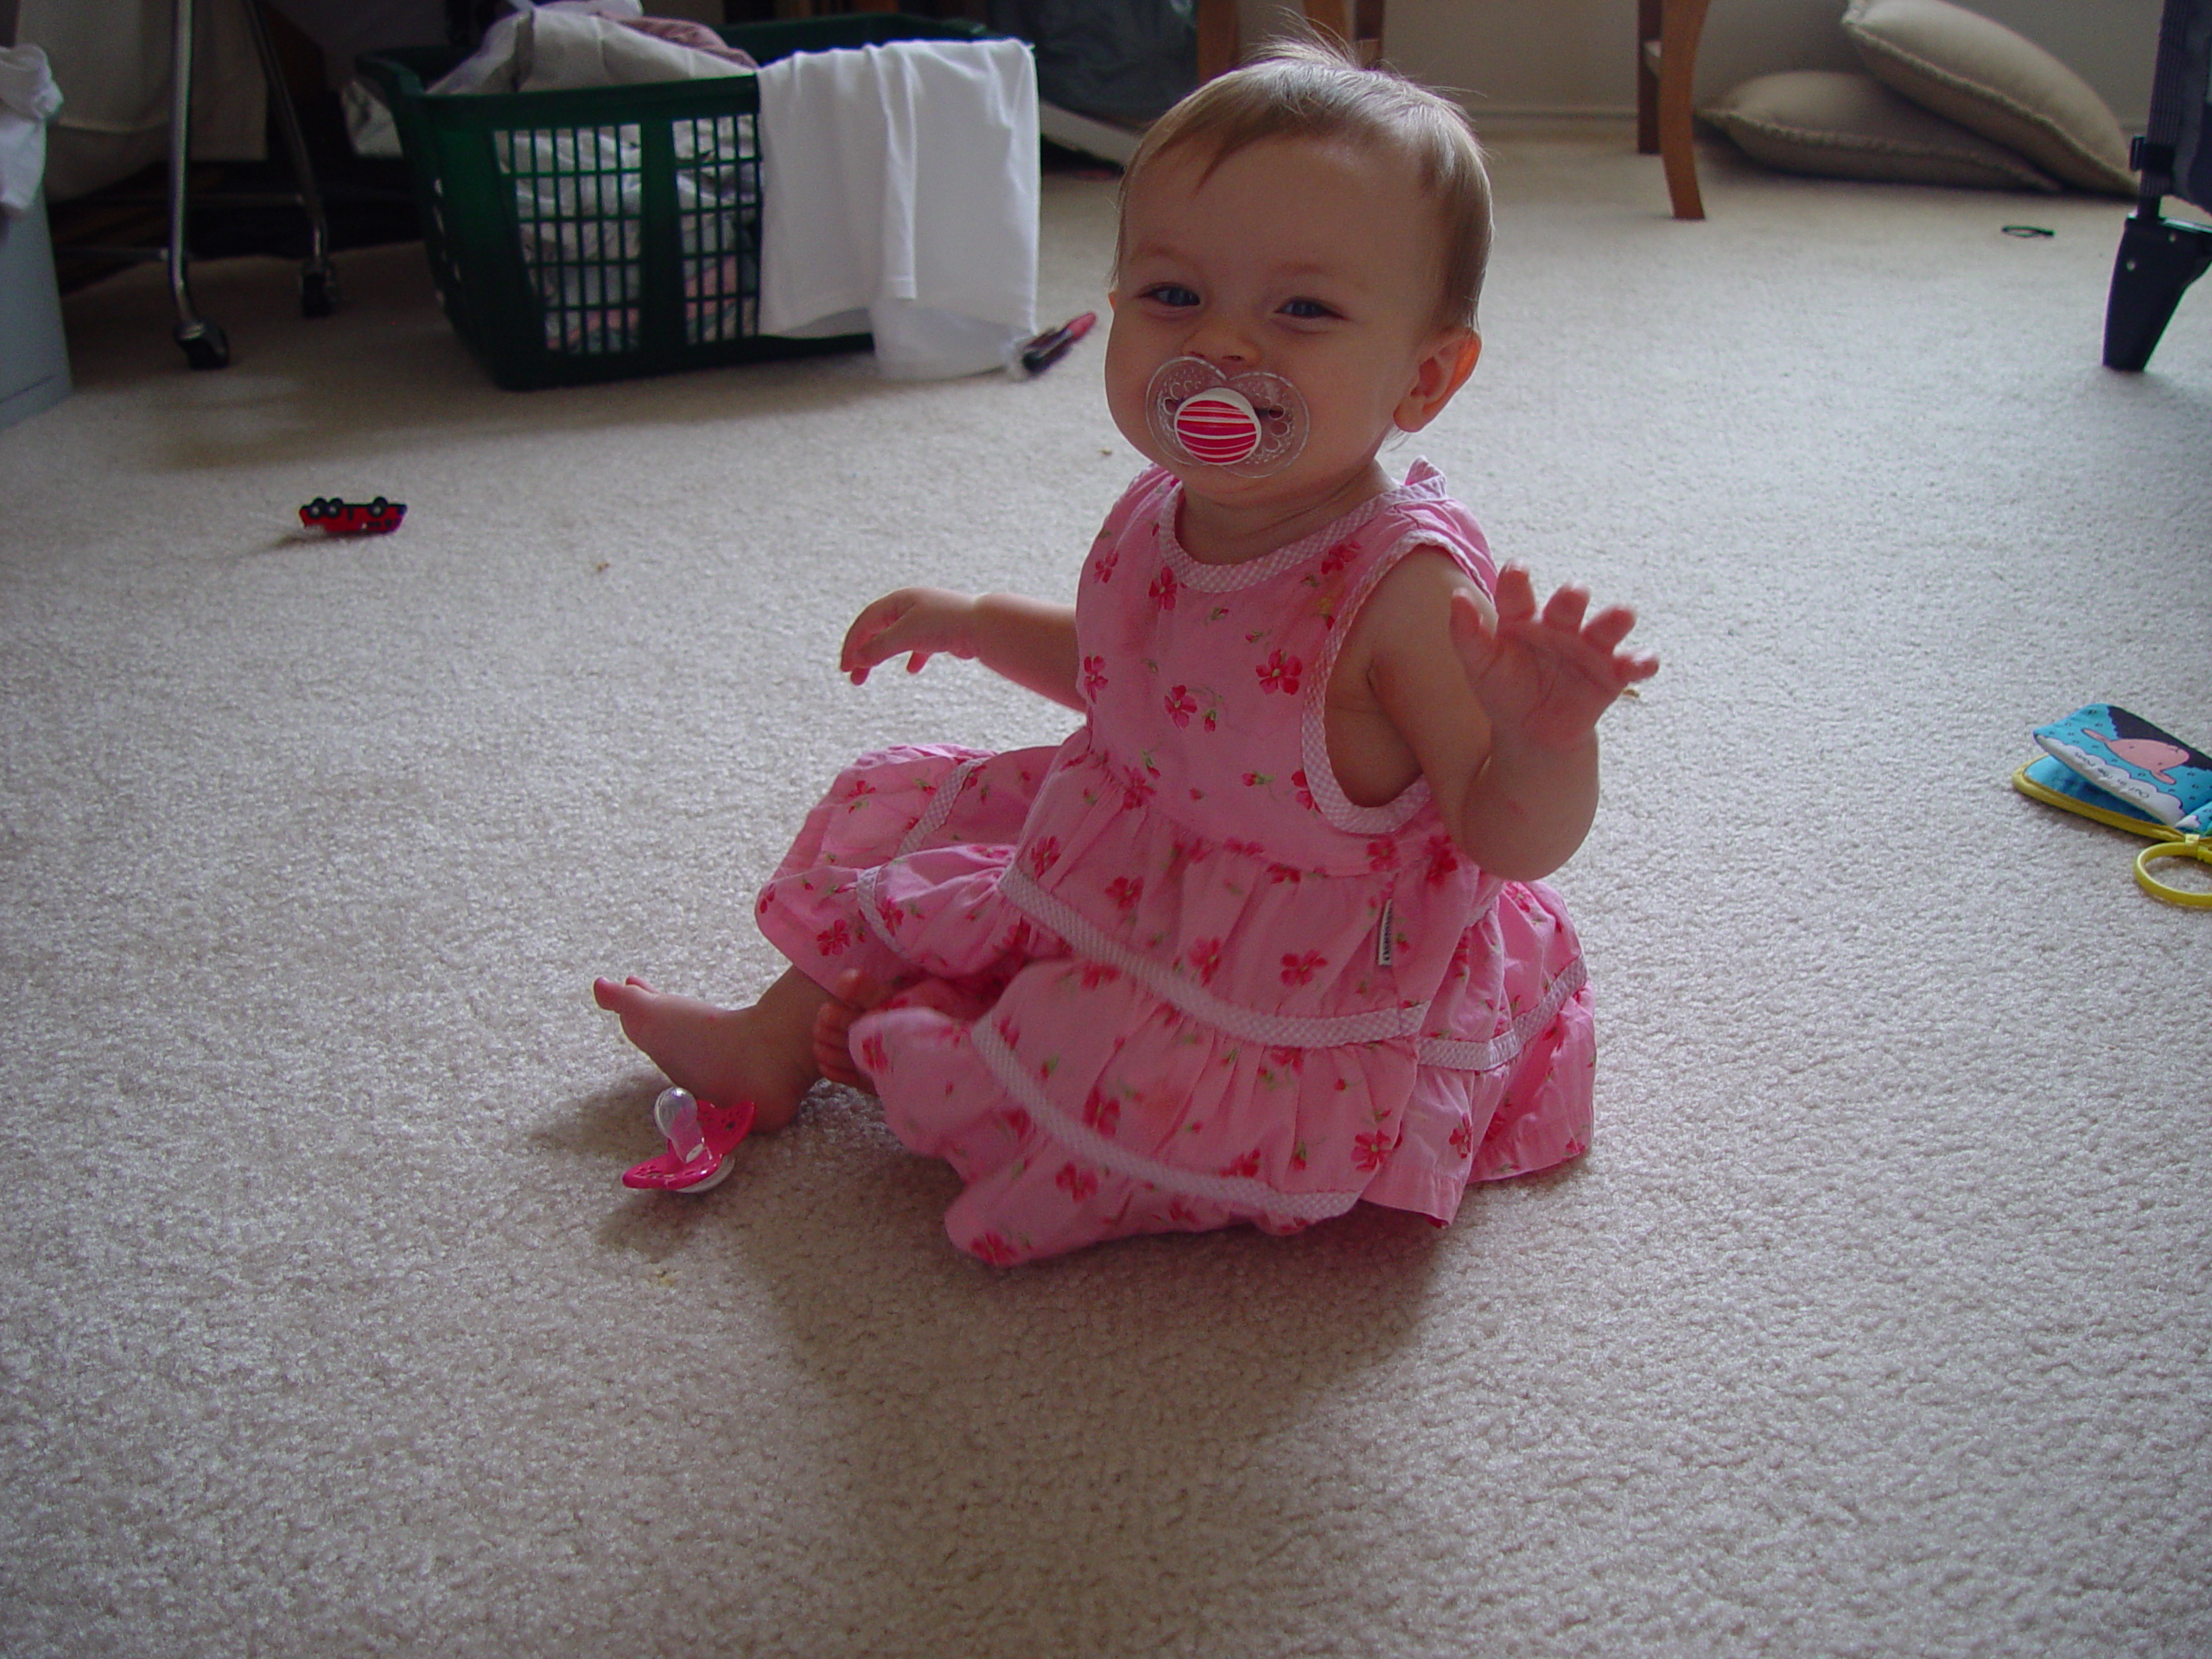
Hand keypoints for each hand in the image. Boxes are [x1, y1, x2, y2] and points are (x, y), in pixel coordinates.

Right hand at [840, 587, 978, 684]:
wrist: (984, 626)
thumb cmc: (944, 624)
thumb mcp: (906, 635)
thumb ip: (880, 647)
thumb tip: (857, 659)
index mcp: (898, 601)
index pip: (865, 622)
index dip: (852, 644)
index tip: (846, 668)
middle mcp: (910, 606)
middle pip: (876, 630)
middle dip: (862, 653)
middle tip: (852, 678)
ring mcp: (925, 619)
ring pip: (893, 639)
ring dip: (879, 657)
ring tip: (867, 677)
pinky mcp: (940, 632)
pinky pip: (918, 645)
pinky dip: (911, 658)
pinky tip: (912, 670)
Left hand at [1450, 565, 1656, 753]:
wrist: (1532, 733)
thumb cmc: (1504, 691)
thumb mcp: (1480, 666)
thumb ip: (1467, 634)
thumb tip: (1456, 597)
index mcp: (1523, 620)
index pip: (1517, 595)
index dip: (1517, 581)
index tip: (1517, 569)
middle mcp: (1560, 626)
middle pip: (1568, 605)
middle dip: (1572, 598)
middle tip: (1573, 594)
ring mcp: (1589, 647)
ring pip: (1606, 627)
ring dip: (1615, 620)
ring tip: (1622, 616)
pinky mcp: (1612, 674)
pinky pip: (1632, 664)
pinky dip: (1642, 661)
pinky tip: (1642, 664)